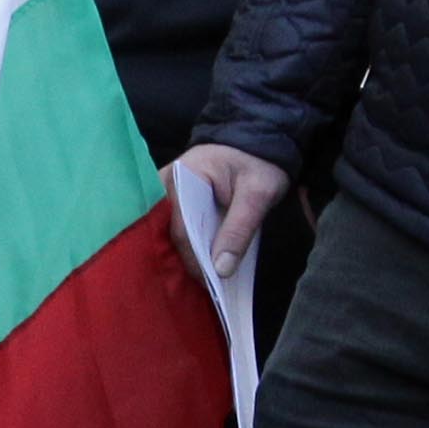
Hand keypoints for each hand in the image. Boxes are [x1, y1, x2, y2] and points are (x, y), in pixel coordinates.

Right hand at [173, 144, 289, 281]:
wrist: (260, 139)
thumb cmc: (259, 163)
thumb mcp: (258, 194)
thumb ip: (238, 230)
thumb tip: (221, 270)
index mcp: (184, 176)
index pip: (182, 228)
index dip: (194, 259)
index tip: (209, 283)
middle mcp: (167, 183)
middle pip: (170, 231)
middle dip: (187, 259)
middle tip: (206, 288)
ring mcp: (169, 191)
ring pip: (170, 231)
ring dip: (186, 253)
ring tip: (204, 280)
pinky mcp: (176, 199)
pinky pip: (177, 226)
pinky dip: (190, 244)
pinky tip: (202, 262)